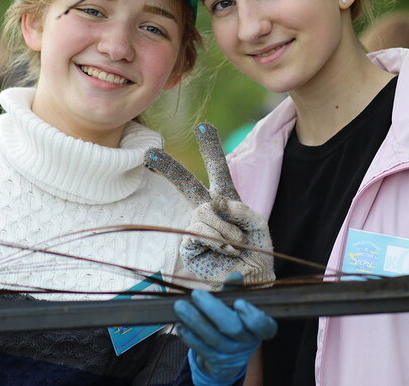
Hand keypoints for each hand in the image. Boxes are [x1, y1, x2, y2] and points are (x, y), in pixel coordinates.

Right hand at [145, 123, 274, 286]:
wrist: (254, 281)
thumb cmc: (257, 252)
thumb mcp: (258, 224)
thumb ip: (241, 208)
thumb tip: (214, 202)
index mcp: (227, 201)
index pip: (218, 171)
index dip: (210, 149)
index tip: (203, 127)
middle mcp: (208, 211)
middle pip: (187, 184)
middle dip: (169, 168)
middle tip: (150, 153)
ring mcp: (197, 227)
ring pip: (204, 213)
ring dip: (227, 229)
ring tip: (237, 244)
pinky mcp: (190, 246)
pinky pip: (200, 231)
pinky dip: (218, 239)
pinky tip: (226, 250)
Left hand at [175, 283, 276, 385]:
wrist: (229, 354)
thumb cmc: (235, 319)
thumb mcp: (238, 306)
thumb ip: (235, 292)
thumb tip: (235, 275)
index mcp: (262, 328)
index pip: (264, 326)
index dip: (253, 317)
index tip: (239, 302)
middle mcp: (249, 343)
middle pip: (234, 328)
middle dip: (213, 310)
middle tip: (196, 293)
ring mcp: (232, 354)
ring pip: (214, 338)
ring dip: (195, 321)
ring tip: (180, 305)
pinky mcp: (216, 362)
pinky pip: (202, 349)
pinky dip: (190, 336)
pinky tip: (180, 324)